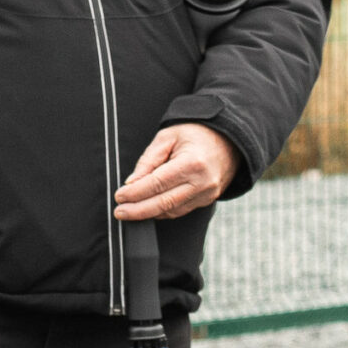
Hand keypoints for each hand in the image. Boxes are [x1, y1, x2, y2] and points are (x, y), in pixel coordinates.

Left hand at [115, 123, 238, 220]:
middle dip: (138, 210)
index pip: (157, 183)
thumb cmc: (196, 134)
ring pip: (172, 211)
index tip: (119, 196)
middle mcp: (202, 182)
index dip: (135, 192)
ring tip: (129, 212)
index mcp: (192, 163)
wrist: (228, 140)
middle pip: (164, 203)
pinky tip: (148, 209)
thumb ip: (148, 160)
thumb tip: (131, 183)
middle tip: (120, 212)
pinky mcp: (207, 200)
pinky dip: (163, 212)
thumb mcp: (167, 137)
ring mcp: (207, 194)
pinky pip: (181, 210)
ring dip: (149, 213)